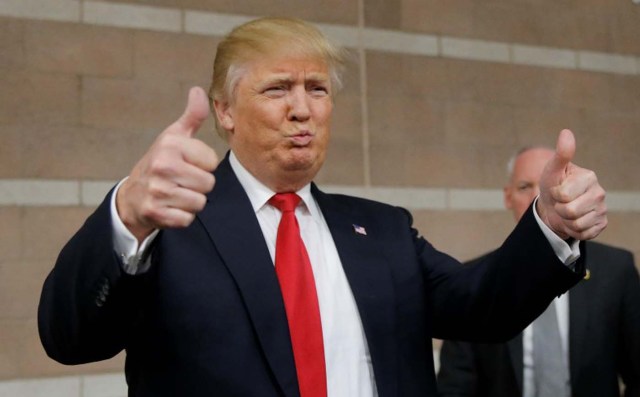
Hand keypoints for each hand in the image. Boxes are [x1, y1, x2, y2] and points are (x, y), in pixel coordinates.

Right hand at [116, 87, 217, 241]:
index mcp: (171, 145)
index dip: (204, 165)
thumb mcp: (173, 137)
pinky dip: (182, 217)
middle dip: (199, 185)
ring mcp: (158, 190)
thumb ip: (192, 116)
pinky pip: (188, 218)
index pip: (212, 162)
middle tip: (181, 181)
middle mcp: (162, 165)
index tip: (187, 164)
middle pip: (208, 184)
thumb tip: (198, 90)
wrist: (132, 196)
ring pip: (200, 202)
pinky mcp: (156, 212)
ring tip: (176, 193)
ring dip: (191, 201)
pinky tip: (170, 207)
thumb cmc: (160, 163)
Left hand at [537, 129, 606, 239]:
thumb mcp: (552, 170)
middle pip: (570, 211)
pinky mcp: (601, 224)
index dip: (554, 195)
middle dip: (559, 209)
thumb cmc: (552, 185)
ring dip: (566, 220)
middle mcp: (599, 193)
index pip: (563, 194)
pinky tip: (573, 221)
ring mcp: (602, 210)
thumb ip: (561, 154)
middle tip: (560, 202)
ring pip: (577, 224)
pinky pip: (583, 233)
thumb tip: (566, 132)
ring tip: (566, 211)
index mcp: (589, 177)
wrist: (552, 207)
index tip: (556, 190)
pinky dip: (573, 230)